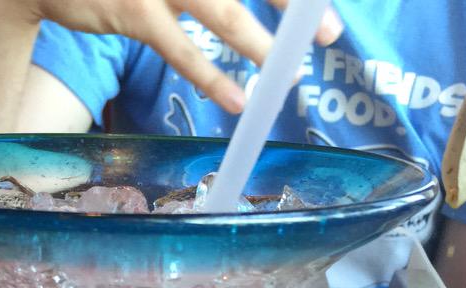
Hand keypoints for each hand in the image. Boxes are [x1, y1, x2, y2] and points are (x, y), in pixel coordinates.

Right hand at [18, 0, 343, 111]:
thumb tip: (240, 4)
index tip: (320, 5)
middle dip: (292, 4)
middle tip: (331, 31)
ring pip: (222, 10)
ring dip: (259, 45)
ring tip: (290, 72)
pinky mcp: (133, 12)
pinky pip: (181, 48)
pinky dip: (210, 76)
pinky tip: (236, 100)